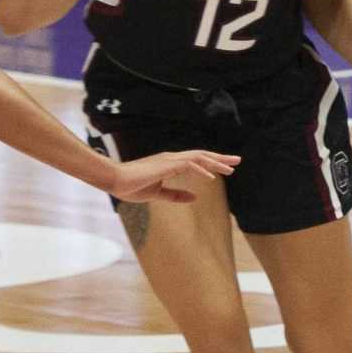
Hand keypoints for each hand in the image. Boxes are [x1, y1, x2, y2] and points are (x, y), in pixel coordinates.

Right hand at [109, 148, 236, 204]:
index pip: (197, 160)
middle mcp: (172, 158)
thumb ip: (176, 195)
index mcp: (171, 163)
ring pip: (198, 157)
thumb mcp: (158, 193)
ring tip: (230, 169)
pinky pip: (188, 165)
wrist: (114, 180)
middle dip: (221, 158)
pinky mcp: (165, 165)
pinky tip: (211, 177)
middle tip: (238, 161)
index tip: (228, 167)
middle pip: (201, 155)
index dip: (213, 163)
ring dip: (215, 162)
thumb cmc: (131, 186)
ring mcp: (169, 160)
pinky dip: (201, 169)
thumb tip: (195, 197)